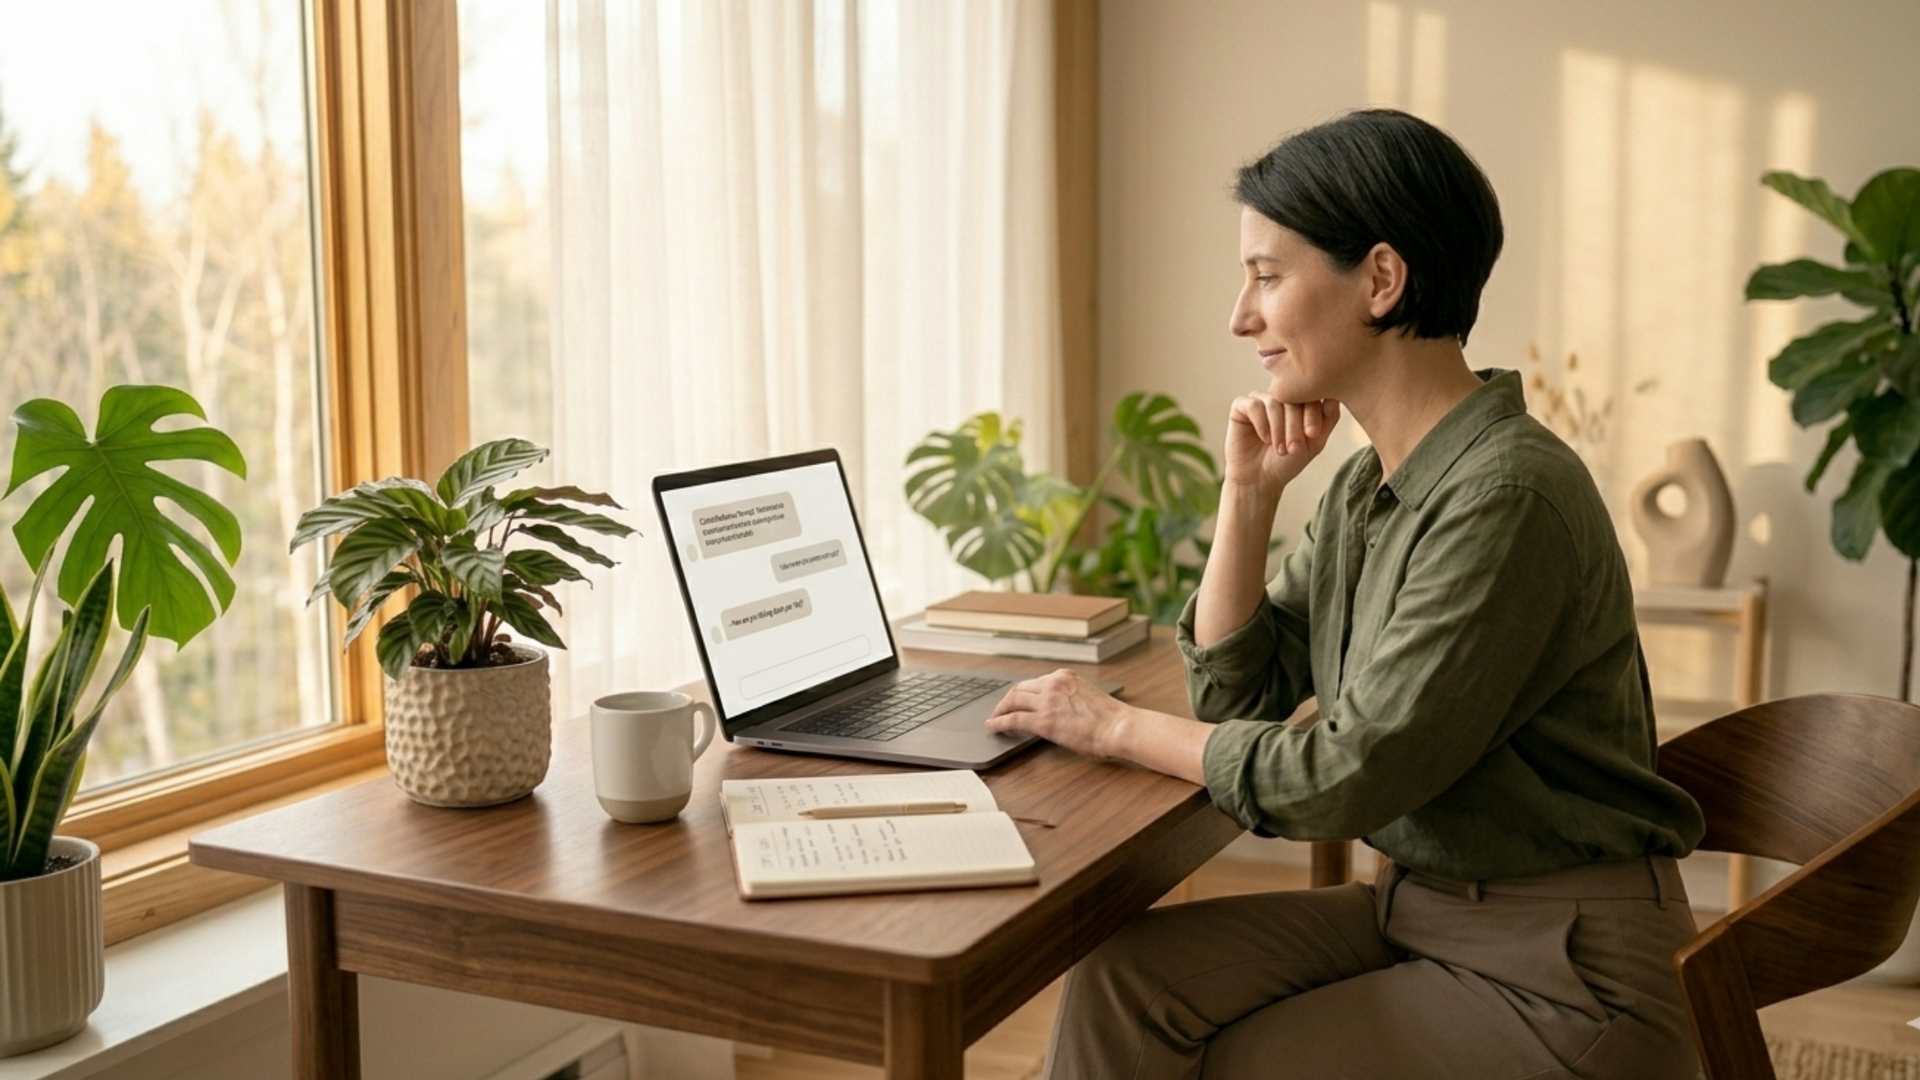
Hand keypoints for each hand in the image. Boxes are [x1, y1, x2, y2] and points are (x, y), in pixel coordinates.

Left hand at [986, 669, 1132, 758]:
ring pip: (1013, 701)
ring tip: (994, 719)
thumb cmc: (1110, 718)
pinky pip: (1013, 719)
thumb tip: (1056, 711)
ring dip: (1000, 710)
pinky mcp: (1043, 720)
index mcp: (1064, 676)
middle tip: (1000, 710)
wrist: (1118, 727)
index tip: (1016, 701)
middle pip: (1019, 689)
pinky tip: (993, 727)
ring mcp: (1047, 700)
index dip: (1022, 694)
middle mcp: (1053, 683)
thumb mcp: (1086, 697)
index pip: (1035, 682)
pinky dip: (999, 722)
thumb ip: (1068, 698)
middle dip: (1007, 700)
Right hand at [1225, 389, 1340, 495]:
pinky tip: (1264, 438)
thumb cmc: (1287, 461)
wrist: (1260, 479)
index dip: (1313, 413)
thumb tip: (1334, 399)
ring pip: (1273, 401)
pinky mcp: (1241, 406)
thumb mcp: (1314, 443)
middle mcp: (1279, 397)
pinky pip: (1253, 405)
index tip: (1313, 435)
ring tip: (1280, 448)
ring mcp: (1260, 400)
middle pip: (1292, 397)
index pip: (1310, 394)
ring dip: (1278, 427)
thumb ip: (1328, 420)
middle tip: (1295, 448)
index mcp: (1299, 401)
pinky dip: (1261, 422)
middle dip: (1295, 424)